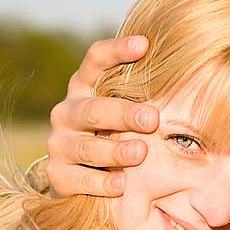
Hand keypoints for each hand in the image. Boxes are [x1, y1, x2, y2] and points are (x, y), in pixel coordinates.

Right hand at [47, 35, 157, 196]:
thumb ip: (140, 85)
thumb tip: (171, 47)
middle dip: (122, 114)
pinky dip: (101, 183)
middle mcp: (67, 112)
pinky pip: (79, 179)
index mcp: (84, 87)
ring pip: (86, 147)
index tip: (144, 44)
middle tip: (152, 119)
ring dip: (114, 150)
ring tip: (140, 152)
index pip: (95, 60)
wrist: (82, 175)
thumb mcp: (124, 105)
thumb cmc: (114, 130)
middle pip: (92, 110)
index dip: (116, 50)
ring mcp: (60, 144)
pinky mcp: (58, 175)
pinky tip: (122, 184)